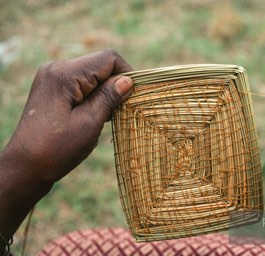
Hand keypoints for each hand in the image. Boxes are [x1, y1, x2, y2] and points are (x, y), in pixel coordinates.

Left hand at [2, 49, 132, 182]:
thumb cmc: (56, 148)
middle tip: (120, 110)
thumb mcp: (89, 123)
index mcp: (65, 74)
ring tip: (107, 116)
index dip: (127, 73)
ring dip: (106, 93)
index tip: (133, 96)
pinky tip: (96, 116)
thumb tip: (128, 81)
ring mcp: (54, 79)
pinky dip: (94, 97)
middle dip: (116, 85)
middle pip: (100, 66)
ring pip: (93, 76)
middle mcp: (57, 70)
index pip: (108, 59)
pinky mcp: (54, 90)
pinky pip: (82, 85)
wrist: (26, 167)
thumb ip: (109, 98)